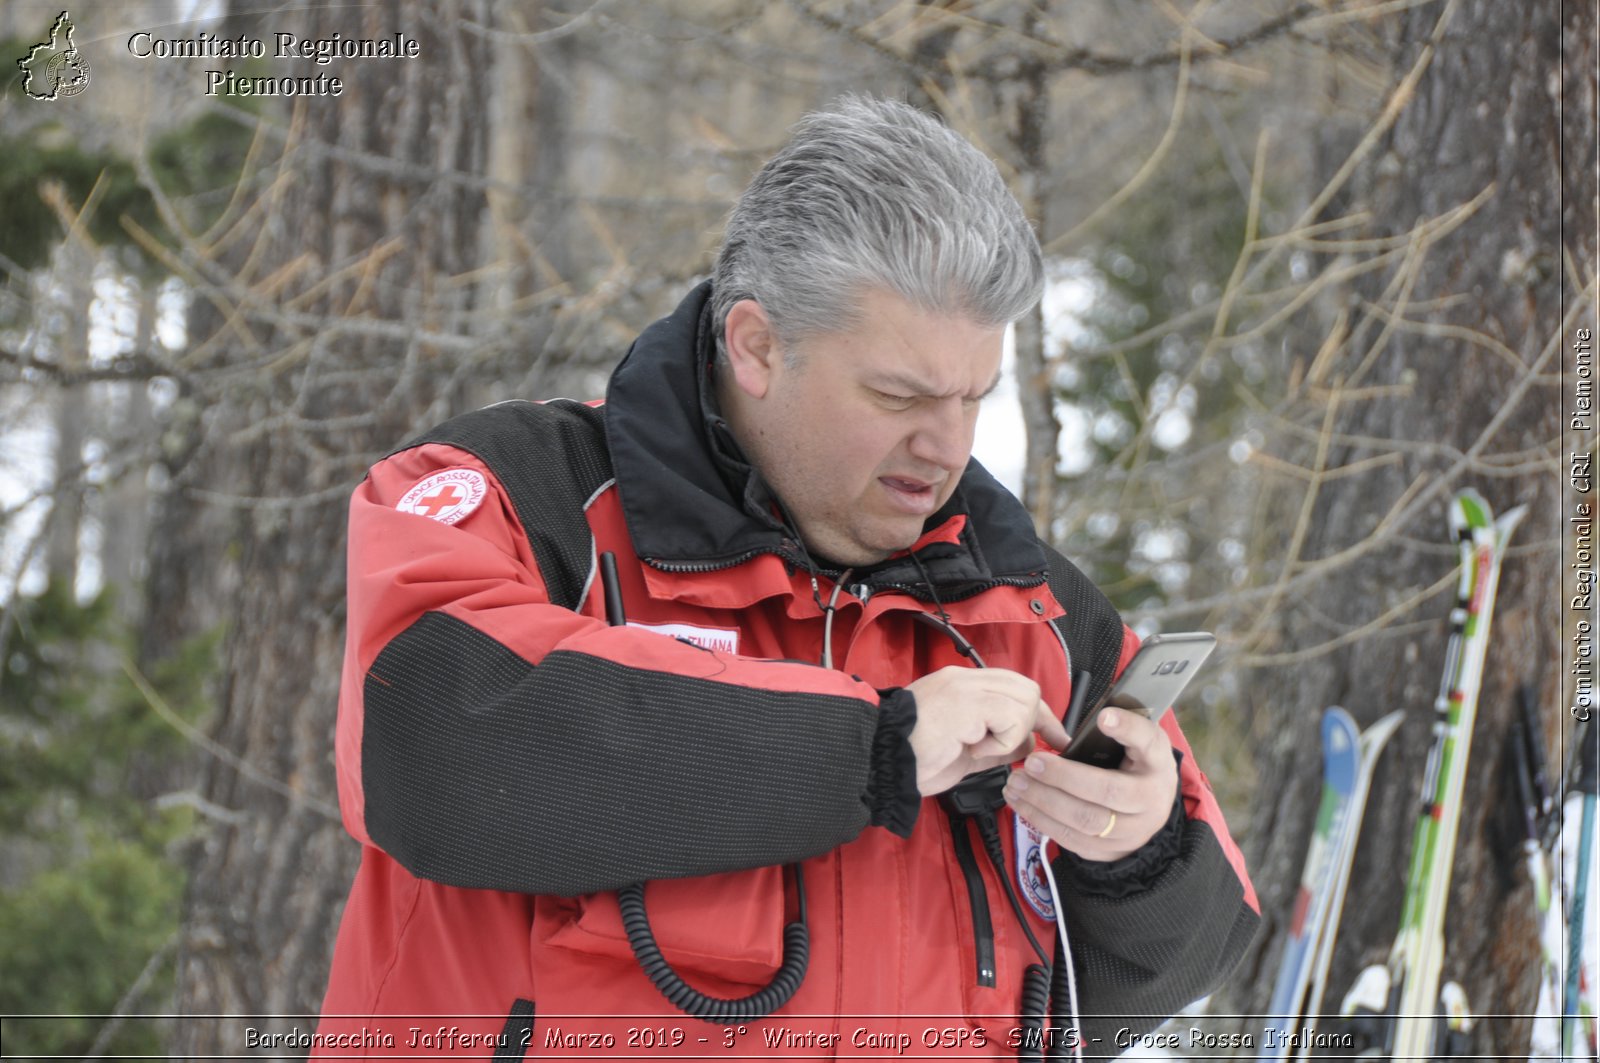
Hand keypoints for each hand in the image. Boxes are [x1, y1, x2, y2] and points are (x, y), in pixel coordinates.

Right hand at [905, 666, 1068, 795]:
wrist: (879, 761)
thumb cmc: (912, 760)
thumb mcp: (964, 752)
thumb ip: (996, 744)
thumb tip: (1027, 743)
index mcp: (961, 687)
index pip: (1015, 687)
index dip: (1040, 713)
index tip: (1055, 736)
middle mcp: (964, 680)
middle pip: (1027, 689)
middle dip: (1035, 722)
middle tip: (1020, 750)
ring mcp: (964, 687)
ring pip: (1024, 700)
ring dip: (1013, 733)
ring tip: (981, 749)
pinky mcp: (966, 702)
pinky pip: (1011, 719)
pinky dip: (1003, 742)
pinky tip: (974, 749)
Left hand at [1001, 705, 1177, 861]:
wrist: (1150, 811)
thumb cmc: (1137, 766)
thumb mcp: (1139, 742)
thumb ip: (1124, 727)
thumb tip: (1102, 718)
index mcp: (1157, 766)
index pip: (1147, 743)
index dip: (1127, 729)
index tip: (1104, 718)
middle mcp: (1150, 803)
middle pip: (1105, 792)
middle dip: (1062, 777)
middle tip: (1030, 763)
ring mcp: (1130, 833)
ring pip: (1083, 822)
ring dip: (1043, 801)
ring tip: (1016, 783)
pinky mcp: (1107, 852)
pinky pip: (1071, 840)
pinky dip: (1041, 820)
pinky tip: (1021, 803)